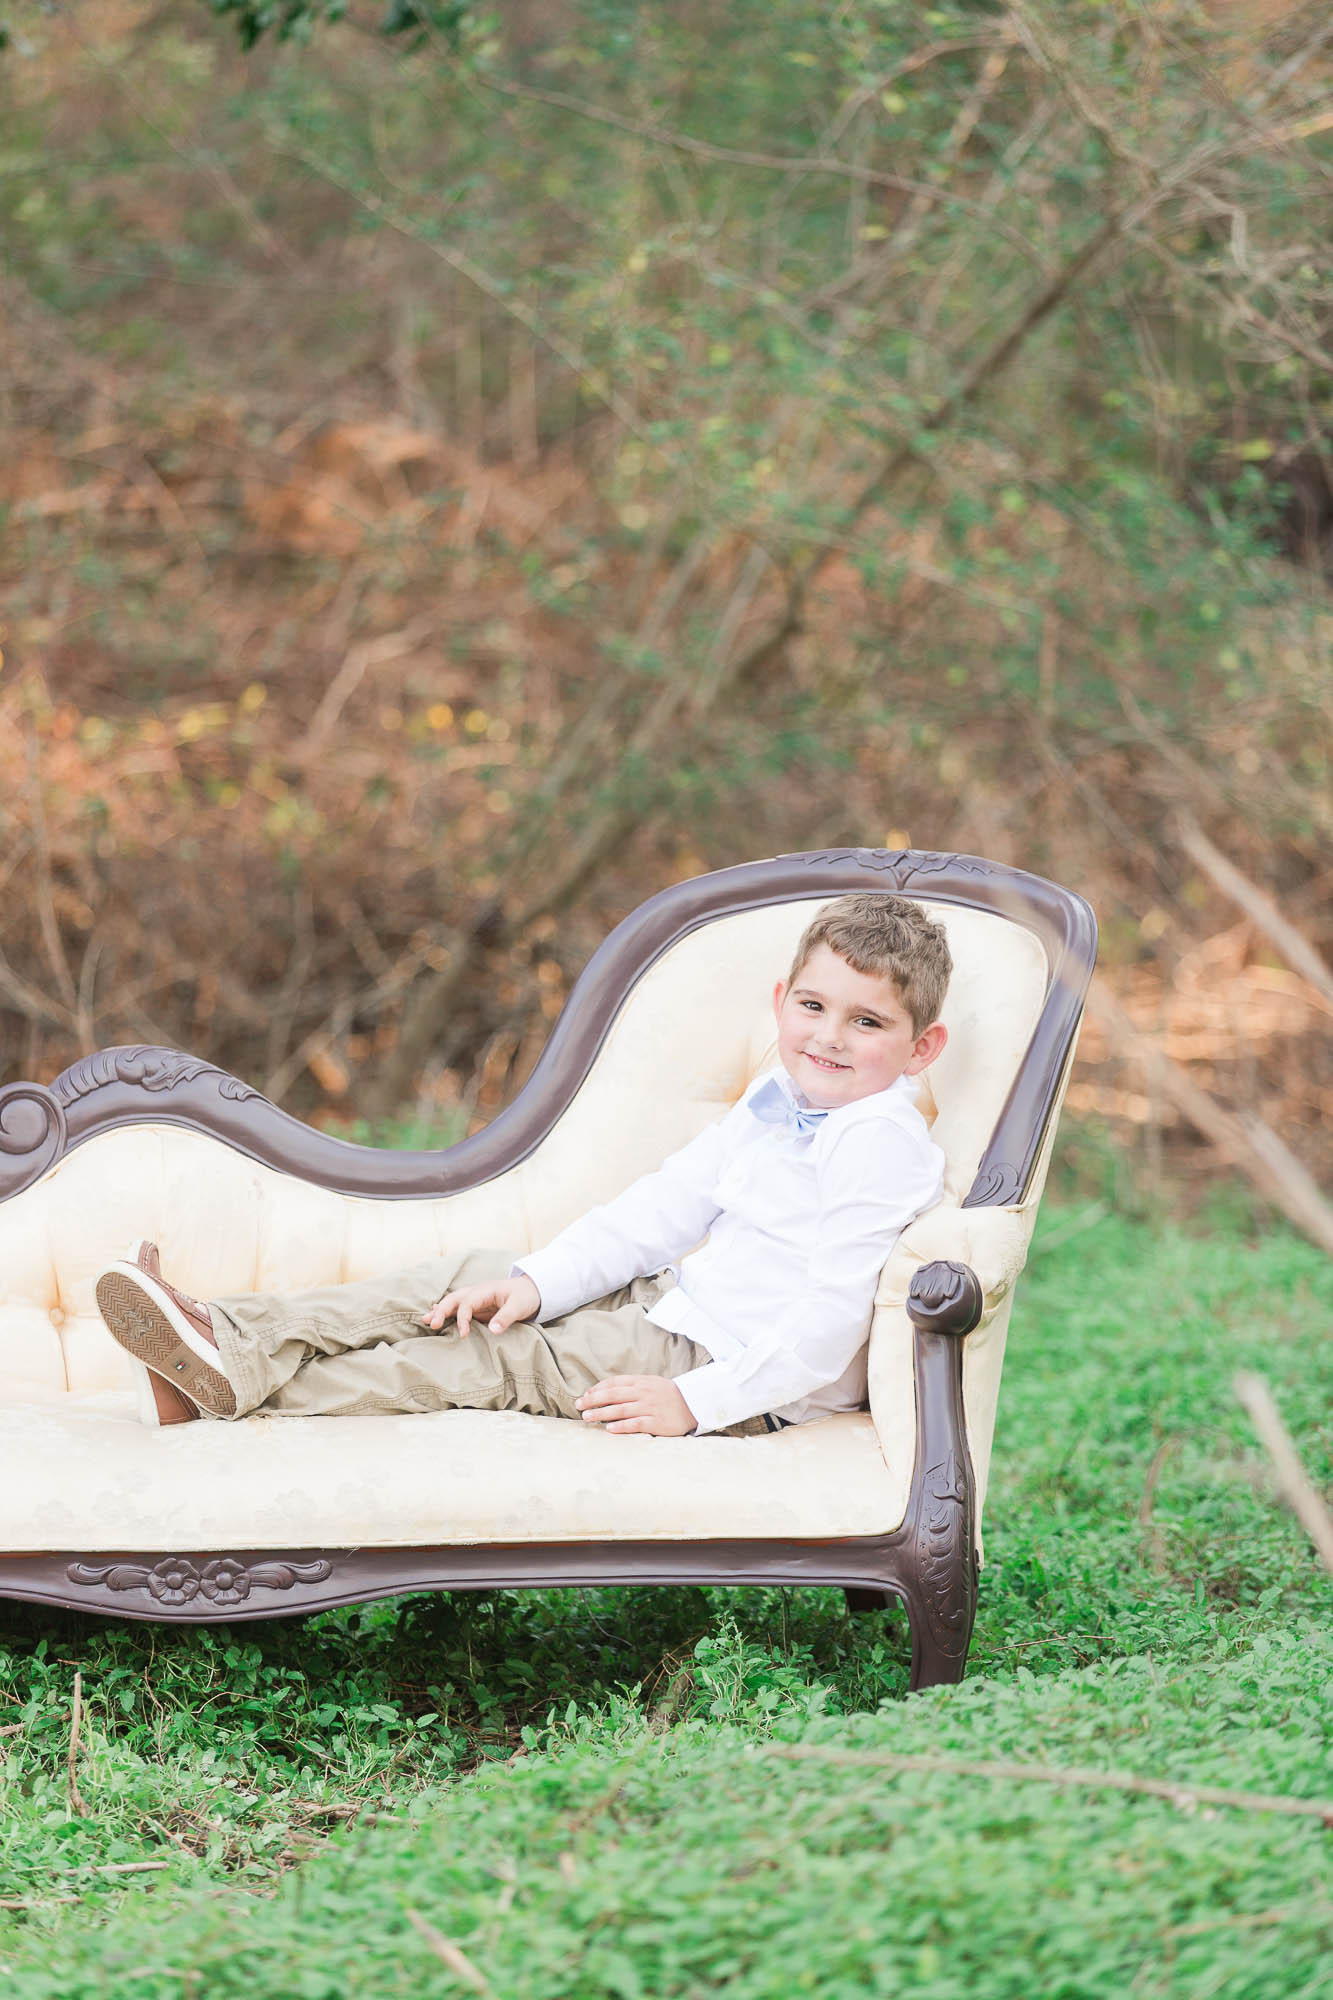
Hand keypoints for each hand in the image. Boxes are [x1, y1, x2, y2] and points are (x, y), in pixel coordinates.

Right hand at [419, 1273, 540, 1335]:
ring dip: (440, 1311)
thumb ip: (506, 1317)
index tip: (463, 1335)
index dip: (463, 1318)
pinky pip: (458, 1309)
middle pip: (454, 1299)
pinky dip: (446, 1312)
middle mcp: (477, 1293)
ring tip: (426, 1321)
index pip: (467, 1302)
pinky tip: (434, 1315)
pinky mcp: (477, 1308)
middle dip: (442, 1310)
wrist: (532, 1291)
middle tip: (431, 1324)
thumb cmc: (525, 1297)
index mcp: (485, 1290)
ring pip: (453, 1302)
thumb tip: (493, 1330)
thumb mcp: (519, 1306)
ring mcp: (475, 1300)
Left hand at [575, 1375, 696, 1435]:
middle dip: (594, 1400)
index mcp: (641, 1382)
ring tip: (587, 1417)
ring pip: (621, 1410)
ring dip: (602, 1413)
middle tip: (578, 1405)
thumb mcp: (650, 1383)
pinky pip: (636, 1424)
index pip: (615, 1382)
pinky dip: (621, 1426)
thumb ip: (631, 1386)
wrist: (693, 1404)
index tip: (585, 1395)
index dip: (598, 1388)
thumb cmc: (668, 1395)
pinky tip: (609, 1428)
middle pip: (613, 1395)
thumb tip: (607, 1392)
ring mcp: (650, 1407)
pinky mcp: (656, 1422)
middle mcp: (644, 1393)